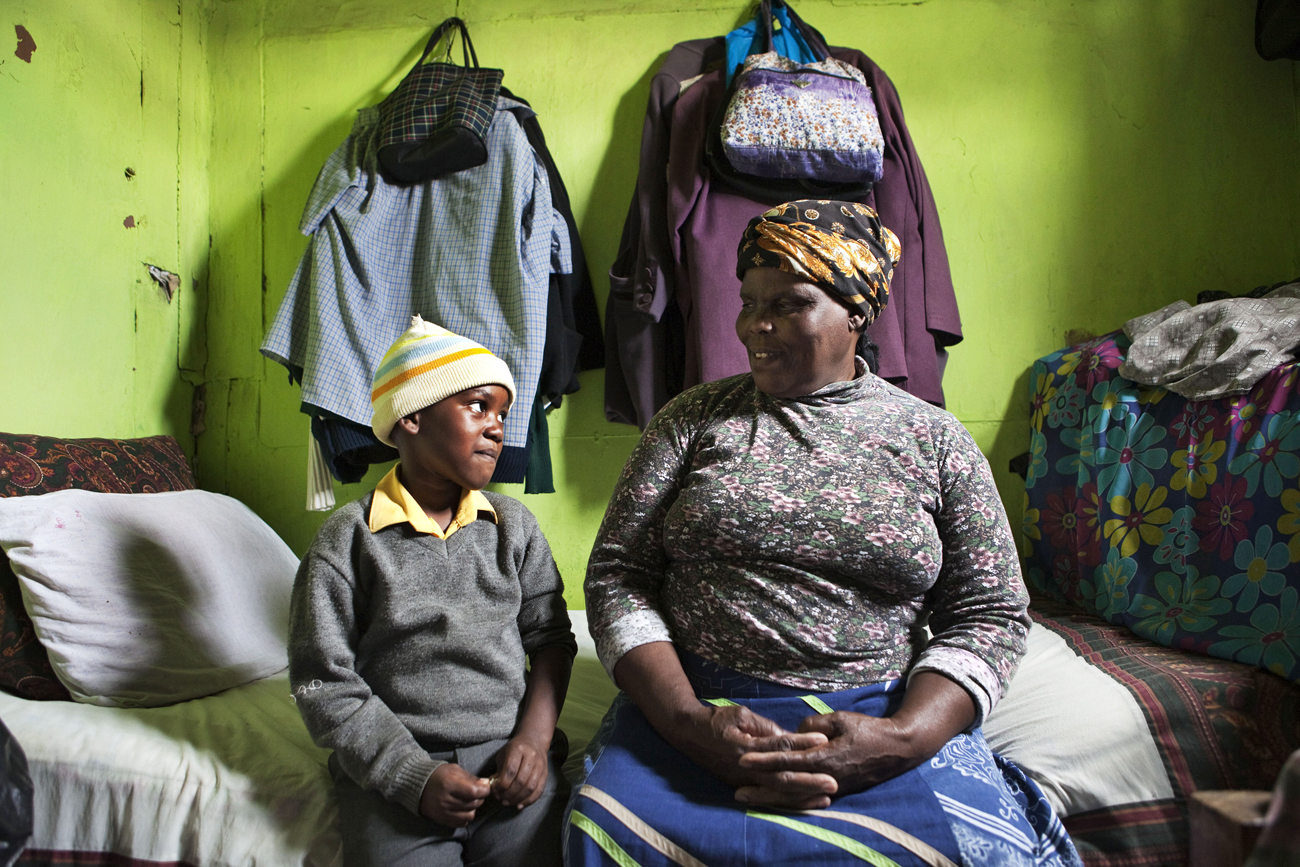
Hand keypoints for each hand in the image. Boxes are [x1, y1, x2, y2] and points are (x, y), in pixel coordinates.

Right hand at [418, 763, 490, 826]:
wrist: (417, 786)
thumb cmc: (438, 775)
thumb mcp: (454, 770)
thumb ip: (470, 777)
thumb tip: (486, 784)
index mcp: (449, 784)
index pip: (474, 792)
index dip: (484, 790)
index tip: (486, 787)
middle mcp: (445, 800)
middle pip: (473, 804)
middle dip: (480, 797)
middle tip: (477, 792)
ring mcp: (443, 812)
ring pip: (469, 815)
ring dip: (473, 808)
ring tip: (469, 800)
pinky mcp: (441, 820)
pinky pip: (461, 823)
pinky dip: (465, 816)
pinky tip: (462, 809)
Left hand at [492, 734, 549, 808]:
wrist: (534, 740)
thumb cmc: (515, 748)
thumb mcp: (503, 754)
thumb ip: (499, 770)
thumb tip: (495, 789)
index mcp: (518, 749)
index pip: (510, 770)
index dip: (501, 784)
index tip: (495, 790)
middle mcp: (531, 756)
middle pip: (520, 781)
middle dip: (508, 794)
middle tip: (501, 799)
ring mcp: (540, 765)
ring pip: (530, 787)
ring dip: (517, 799)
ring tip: (508, 802)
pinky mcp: (545, 774)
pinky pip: (539, 790)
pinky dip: (529, 800)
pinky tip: (519, 805)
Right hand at [668, 702, 835, 805]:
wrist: (689, 734)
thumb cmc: (716, 720)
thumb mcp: (739, 714)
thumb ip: (763, 727)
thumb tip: (787, 736)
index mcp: (744, 746)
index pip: (777, 746)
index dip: (800, 744)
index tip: (823, 741)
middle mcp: (745, 768)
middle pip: (781, 777)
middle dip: (808, 780)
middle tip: (833, 781)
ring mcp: (743, 781)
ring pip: (777, 792)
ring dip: (803, 795)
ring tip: (827, 796)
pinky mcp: (743, 787)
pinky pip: (770, 797)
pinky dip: (790, 801)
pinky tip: (808, 802)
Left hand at [736, 671, 976, 807]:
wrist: (898, 749)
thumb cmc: (868, 730)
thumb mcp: (840, 719)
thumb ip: (814, 726)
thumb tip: (795, 732)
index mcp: (825, 757)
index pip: (787, 760)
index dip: (764, 760)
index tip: (743, 759)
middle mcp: (826, 777)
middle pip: (787, 785)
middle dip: (761, 788)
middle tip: (736, 792)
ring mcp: (832, 788)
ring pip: (795, 796)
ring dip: (771, 799)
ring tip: (748, 799)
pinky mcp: (837, 791)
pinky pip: (807, 798)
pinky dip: (789, 801)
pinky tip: (774, 802)